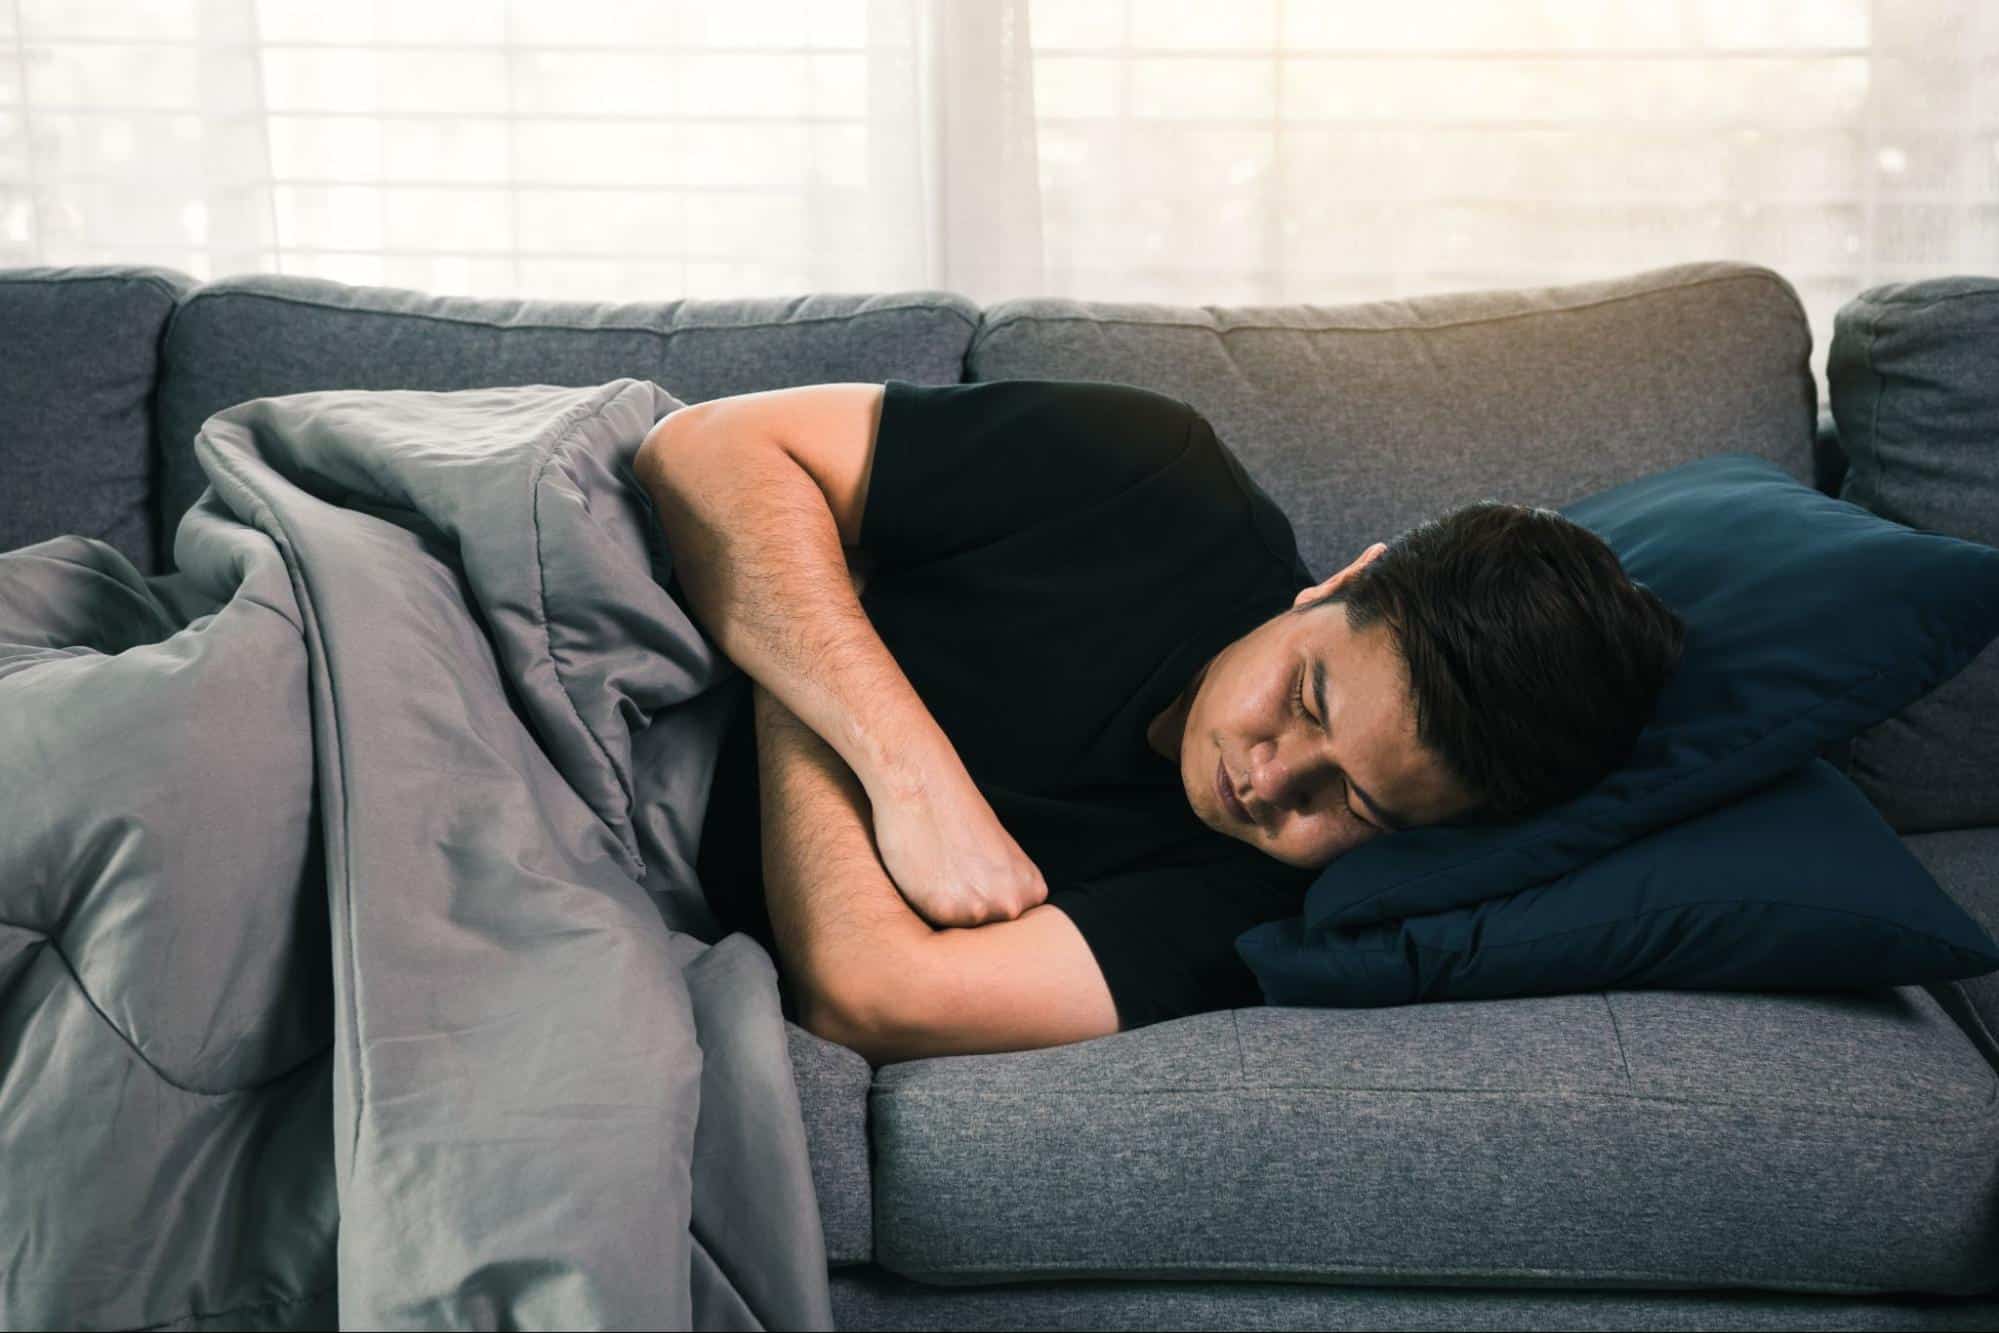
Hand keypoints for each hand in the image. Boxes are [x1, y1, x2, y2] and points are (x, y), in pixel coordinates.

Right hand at [867, 766, 1048, 929]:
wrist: (924, 788)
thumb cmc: (958, 816)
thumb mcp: (1000, 857)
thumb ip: (1004, 892)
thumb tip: (997, 925)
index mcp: (1031, 892)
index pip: (1008, 934)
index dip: (982, 916)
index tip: (967, 889)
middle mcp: (1012, 905)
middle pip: (983, 940)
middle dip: (963, 921)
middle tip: (947, 881)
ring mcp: (982, 911)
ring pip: (955, 939)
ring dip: (941, 918)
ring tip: (934, 875)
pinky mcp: (946, 911)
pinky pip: (929, 929)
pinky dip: (920, 909)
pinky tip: (920, 876)